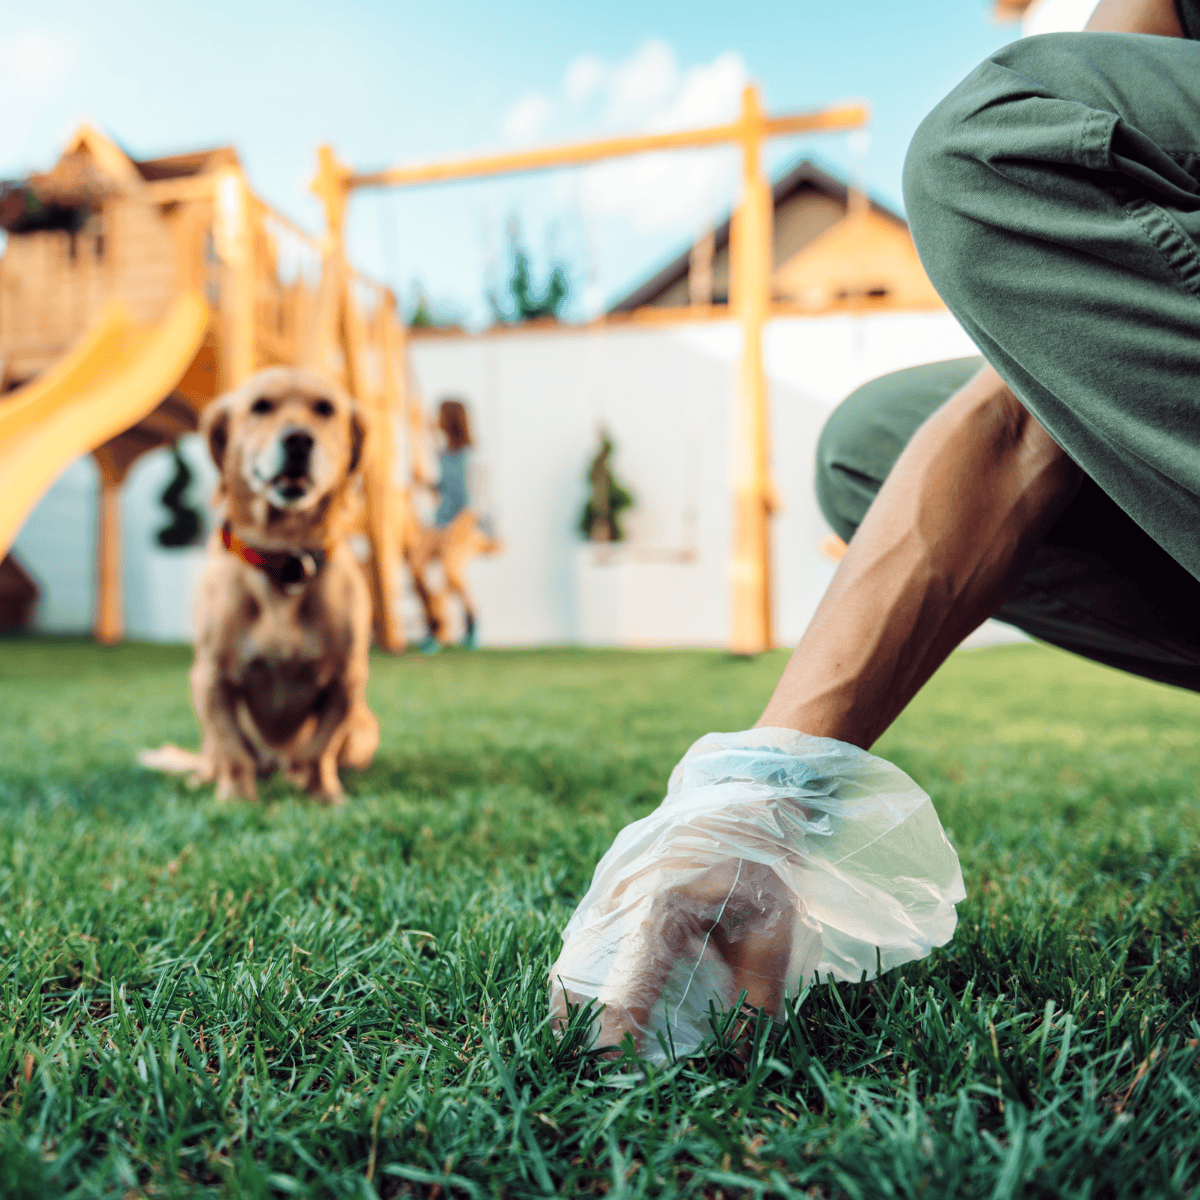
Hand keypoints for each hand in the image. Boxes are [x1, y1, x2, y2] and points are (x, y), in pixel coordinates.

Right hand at [548, 729, 964, 1064]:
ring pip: (572, 955)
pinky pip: (583, 938)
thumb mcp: (774, 922)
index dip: (616, 1040)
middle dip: (579, 1029)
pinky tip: (597, 1004)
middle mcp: (619, 894)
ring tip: (591, 1052)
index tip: (619, 1078)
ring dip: (576, 1002)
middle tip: (594, 1075)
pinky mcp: (608, 883)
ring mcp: (607, 885)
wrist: (740, 789)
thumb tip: (745, 1058)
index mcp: (658, 903)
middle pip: (576, 974)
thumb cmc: (762, 854)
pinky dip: (584, 974)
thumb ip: (758, 993)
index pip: (623, 988)